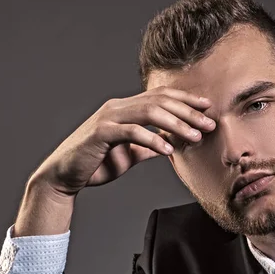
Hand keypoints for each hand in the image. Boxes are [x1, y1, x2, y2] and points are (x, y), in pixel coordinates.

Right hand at [29, 87, 215, 195]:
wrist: (65, 175)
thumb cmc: (96, 164)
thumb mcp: (130, 155)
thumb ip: (149, 147)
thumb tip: (171, 144)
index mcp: (125, 109)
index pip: (161, 97)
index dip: (186, 101)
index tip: (208, 109)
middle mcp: (117, 107)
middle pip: (159, 101)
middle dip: (188, 112)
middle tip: (209, 124)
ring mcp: (108, 118)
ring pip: (148, 112)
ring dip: (176, 123)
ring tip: (195, 136)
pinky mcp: (100, 133)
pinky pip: (132, 132)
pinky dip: (152, 139)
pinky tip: (168, 149)